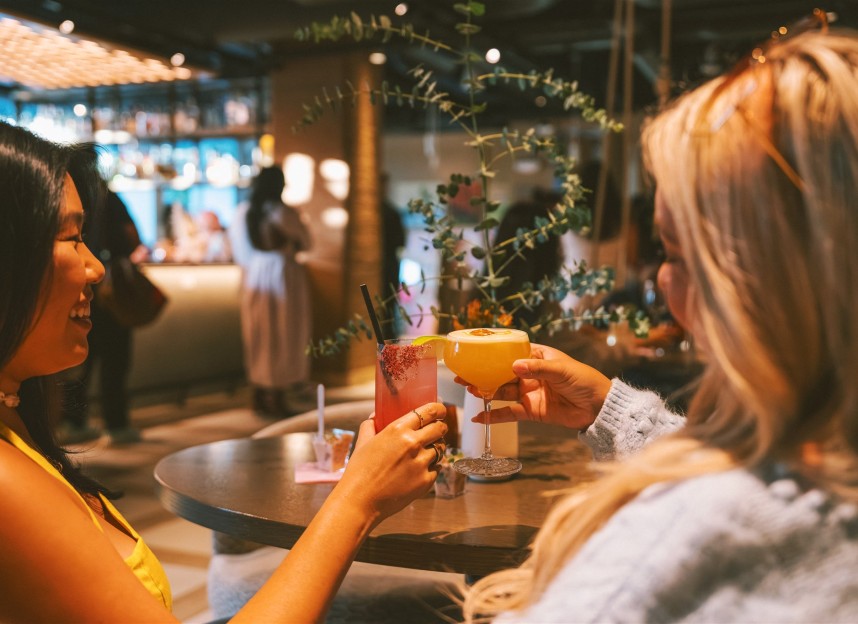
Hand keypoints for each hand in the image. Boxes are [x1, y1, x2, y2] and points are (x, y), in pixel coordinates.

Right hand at [338, 402, 447, 523]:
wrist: (359, 501)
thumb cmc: (358, 471)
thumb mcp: (362, 442)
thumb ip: (370, 425)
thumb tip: (375, 416)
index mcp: (397, 429)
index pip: (429, 411)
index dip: (438, 409)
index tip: (440, 410)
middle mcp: (412, 443)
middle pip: (440, 429)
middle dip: (440, 428)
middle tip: (436, 431)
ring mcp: (421, 463)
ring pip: (440, 449)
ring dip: (435, 449)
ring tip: (424, 453)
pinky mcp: (426, 481)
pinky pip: (437, 468)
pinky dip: (431, 467)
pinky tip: (419, 470)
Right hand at [459, 344, 610, 429]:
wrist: (598, 407)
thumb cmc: (584, 380)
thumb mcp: (561, 370)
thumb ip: (537, 369)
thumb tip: (514, 366)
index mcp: (537, 357)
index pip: (511, 352)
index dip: (493, 352)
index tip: (475, 352)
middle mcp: (530, 374)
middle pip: (501, 373)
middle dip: (483, 374)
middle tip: (463, 374)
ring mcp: (529, 393)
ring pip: (502, 391)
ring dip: (486, 391)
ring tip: (470, 389)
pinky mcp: (531, 411)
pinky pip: (509, 413)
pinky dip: (495, 415)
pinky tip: (480, 416)